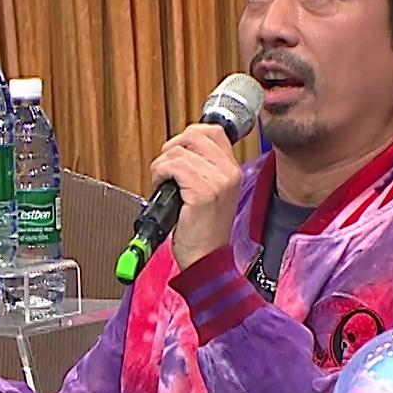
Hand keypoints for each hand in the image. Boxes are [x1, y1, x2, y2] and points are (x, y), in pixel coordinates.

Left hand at [150, 122, 242, 269]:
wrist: (206, 260)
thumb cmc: (203, 232)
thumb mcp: (211, 194)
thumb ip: (203, 168)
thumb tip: (180, 148)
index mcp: (232, 171)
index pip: (212, 131)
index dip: (188, 136)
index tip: (178, 152)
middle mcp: (228, 173)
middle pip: (194, 135)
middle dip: (172, 147)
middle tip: (167, 168)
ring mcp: (217, 181)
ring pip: (178, 150)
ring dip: (162, 164)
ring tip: (164, 182)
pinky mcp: (202, 192)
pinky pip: (172, 166)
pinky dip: (159, 173)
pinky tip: (161, 187)